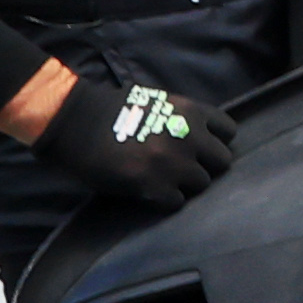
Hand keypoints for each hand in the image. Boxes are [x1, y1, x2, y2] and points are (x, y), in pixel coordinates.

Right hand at [29, 60, 234, 211]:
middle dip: (206, 165)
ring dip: (186, 184)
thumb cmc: (110, 108)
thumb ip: (182, 117)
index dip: (215, 142)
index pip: (228, 131)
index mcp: (191, 111)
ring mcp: (174, 163)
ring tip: (164, 181)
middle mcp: (190, 136)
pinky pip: (177, 202)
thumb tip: (199, 132)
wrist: (73, 120)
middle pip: (222, 161)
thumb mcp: (157, 101)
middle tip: (185, 169)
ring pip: (202, 183)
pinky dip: (166, 200)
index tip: (202, 148)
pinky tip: (150, 193)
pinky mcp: (154, 185)